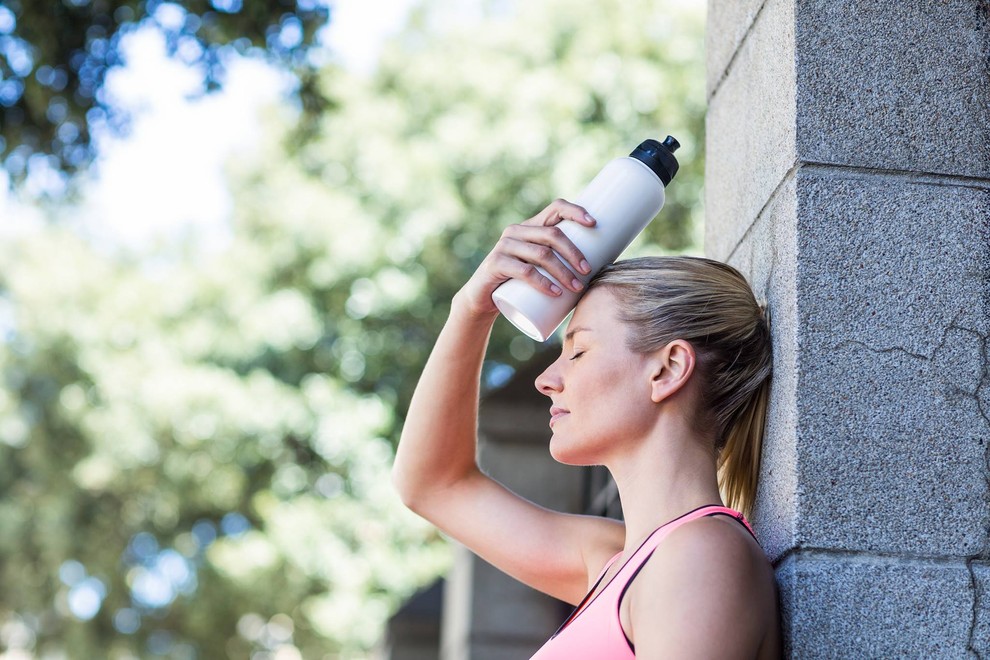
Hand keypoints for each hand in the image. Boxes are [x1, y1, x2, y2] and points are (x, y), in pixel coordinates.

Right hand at [456, 199, 596, 317]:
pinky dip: (543, 283)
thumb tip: (603, 266)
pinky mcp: (496, 264)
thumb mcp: (539, 267)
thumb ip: (560, 262)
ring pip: (541, 254)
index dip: (575, 211)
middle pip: (552, 234)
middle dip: (574, 252)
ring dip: (563, 271)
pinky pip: (524, 271)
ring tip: (576, 287)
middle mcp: (516, 231)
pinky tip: (555, 292)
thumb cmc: (519, 283)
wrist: (483, 298)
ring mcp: (504, 246)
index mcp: (530, 226)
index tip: (594, 224)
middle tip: (588, 271)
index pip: (555, 208)